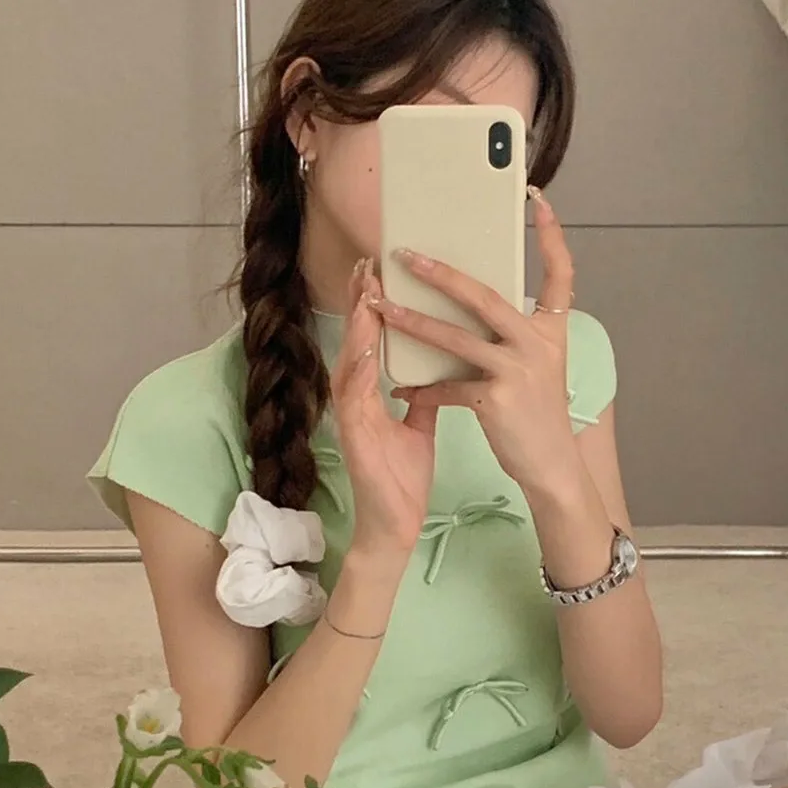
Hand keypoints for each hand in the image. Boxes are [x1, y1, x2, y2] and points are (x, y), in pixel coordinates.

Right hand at [330, 261, 437, 562]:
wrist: (396, 524)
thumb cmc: (403, 480)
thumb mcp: (419, 428)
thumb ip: (423, 396)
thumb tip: (437, 368)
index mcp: (371, 396)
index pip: (370, 342)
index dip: (373, 306)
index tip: (381, 271)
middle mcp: (356, 401)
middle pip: (354, 342)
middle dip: (360, 303)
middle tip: (369, 264)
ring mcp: (351, 418)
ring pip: (350, 362)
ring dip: (356, 327)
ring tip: (365, 292)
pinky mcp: (353, 437)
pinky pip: (354, 397)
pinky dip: (359, 369)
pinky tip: (365, 346)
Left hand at [372, 188, 581, 500]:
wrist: (552, 466)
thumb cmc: (538, 416)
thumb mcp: (540, 368)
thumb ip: (516, 337)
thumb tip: (480, 310)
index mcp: (551, 332)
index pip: (561, 274)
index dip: (554, 236)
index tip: (541, 201)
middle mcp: (537, 344)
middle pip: (484, 297)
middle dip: (441, 274)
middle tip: (407, 255)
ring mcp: (517, 371)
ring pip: (455, 337)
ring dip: (412, 322)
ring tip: (382, 309)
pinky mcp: (496, 400)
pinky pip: (448, 386)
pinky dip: (423, 388)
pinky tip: (403, 388)